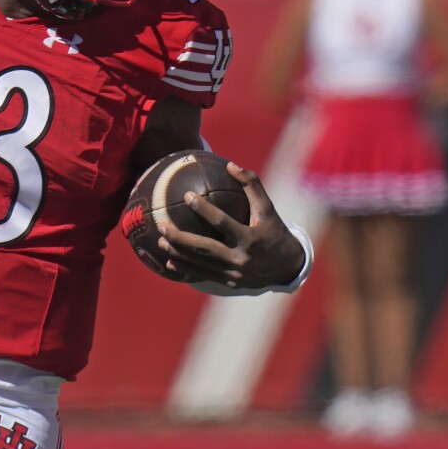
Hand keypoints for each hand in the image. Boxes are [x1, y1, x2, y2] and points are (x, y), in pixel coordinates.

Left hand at [157, 163, 305, 289]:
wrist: (287, 267)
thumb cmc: (274, 231)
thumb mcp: (268, 209)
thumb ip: (252, 185)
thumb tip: (230, 165)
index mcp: (251, 238)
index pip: (223, 223)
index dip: (204, 209)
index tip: (187, 195)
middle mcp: (242, 258)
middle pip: (205, 248)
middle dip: (180, 238)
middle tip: (162, 225)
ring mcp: (235, 273)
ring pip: (200, 264)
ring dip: (177, 253)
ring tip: (160, 241)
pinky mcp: (230, 283)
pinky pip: (203, 276)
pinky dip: (185, 269)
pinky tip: (169, 261)